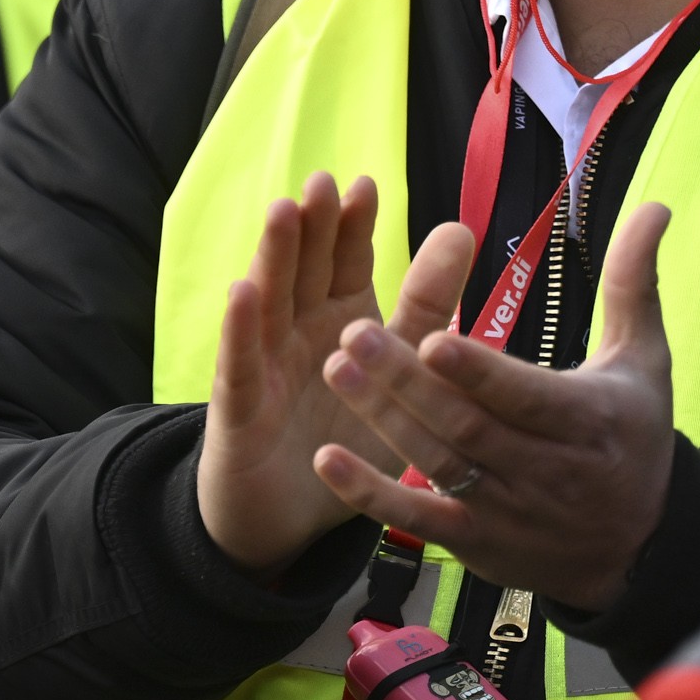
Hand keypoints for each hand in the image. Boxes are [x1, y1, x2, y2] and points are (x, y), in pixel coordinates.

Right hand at [199, 174, 442, 577]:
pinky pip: (239, 365)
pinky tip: (240, 294)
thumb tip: (460, 228)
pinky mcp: (239, 409)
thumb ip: (426, 303)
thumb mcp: (397, 368)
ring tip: (283, 212)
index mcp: (340, 319)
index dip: (353, 225)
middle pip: (304, 270)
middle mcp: (299, 332)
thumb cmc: (344, 432)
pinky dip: (240, 330)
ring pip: (269, 303)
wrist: (289, 517)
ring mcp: (264, 365)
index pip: (346, 261)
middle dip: (313, 226)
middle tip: (323, 183)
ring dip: (273, 258)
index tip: (367, 185)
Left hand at [316, 203, 676, 610]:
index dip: (477, 373)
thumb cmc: (636, 437)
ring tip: (334, 369)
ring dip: (381, 420)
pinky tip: (329, 459)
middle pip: (467, 426)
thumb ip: (634, 284)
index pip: (523, 397)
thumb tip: (654, 206)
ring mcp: (507, 512)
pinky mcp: (475, 541)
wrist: (639, 548)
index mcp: (587, 420)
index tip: (430, 338)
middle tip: (352, 333)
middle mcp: (545, 471)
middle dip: (408, 382)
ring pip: (437, 463)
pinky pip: (417, 519)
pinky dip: (371, 494)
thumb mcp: (644, 362)